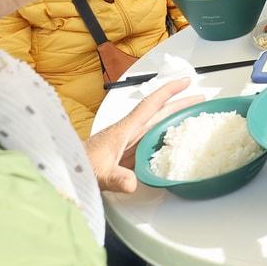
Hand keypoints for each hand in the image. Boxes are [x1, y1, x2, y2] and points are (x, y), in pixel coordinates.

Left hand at [84, 78, 202, 192]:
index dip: (169, 92)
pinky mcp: (127, 153)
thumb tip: (132, 183)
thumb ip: (116, 178)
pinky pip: (152, 141)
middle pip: (159, 113)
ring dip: (175, 119)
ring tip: (192, 117)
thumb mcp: (100, 174)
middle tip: (200, 99)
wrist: (66, 170)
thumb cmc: (79, 166)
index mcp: (125, 129)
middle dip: (180, 103)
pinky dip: (166, 138)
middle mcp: (129, 132)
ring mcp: (129, 142)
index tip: (185, 82)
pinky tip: (174, 144)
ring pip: (157, 125)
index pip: (151, 105)